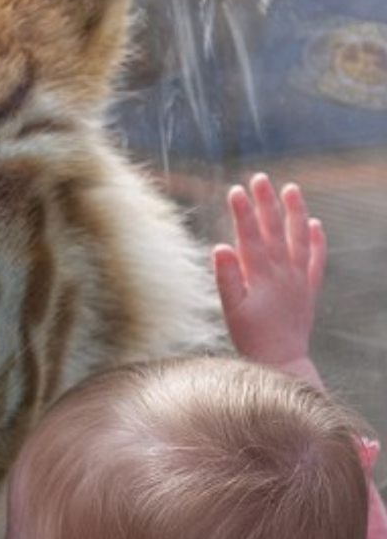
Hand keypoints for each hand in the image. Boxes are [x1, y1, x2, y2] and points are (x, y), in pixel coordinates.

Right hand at [213, 173, 325, 369]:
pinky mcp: (309, 289)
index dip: (242, 213)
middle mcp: (283, 272)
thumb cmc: (250, 337)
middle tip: (260, 178)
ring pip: (299, 238)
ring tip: (291, 189)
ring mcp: (299, 279)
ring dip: (295, 212)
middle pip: (275, 230)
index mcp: (261, 276)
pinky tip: (315, 224)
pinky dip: (316, 240)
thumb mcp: (231, 310)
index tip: (235, 191)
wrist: (282, 360)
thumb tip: (220, 247)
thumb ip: (227, 278)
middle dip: (266, 202)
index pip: (250, 236)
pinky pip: (316, 259)